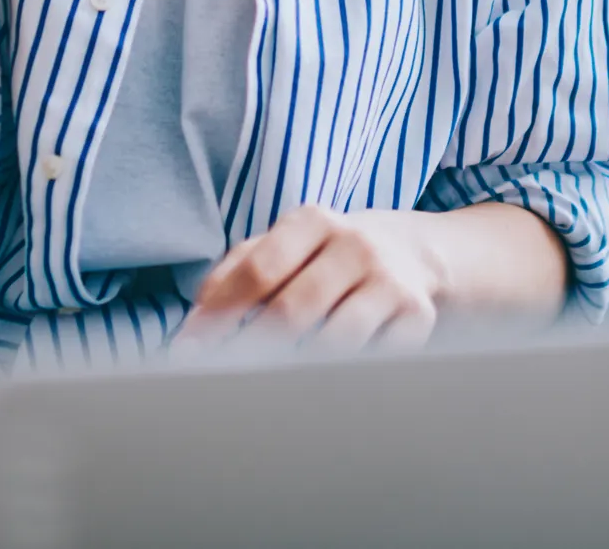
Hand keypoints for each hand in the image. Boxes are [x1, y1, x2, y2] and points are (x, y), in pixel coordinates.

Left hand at [174, 205, 443, 357]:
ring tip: (269, 388)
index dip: (219, 317)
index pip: (258, 271)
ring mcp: (390, 279)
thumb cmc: (328, 256)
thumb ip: (236, 272)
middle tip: (220, 381)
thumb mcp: (285, 245)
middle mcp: (354, 244)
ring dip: (297, 369)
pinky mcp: (418, 314)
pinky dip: (344, 378)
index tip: (190, 353)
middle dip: (249, 352)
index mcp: (312, 221)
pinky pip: (374, 360)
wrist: (413, 253)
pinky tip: (323, 384)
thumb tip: (196, 320)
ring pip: (335, 341)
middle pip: (292, 310)